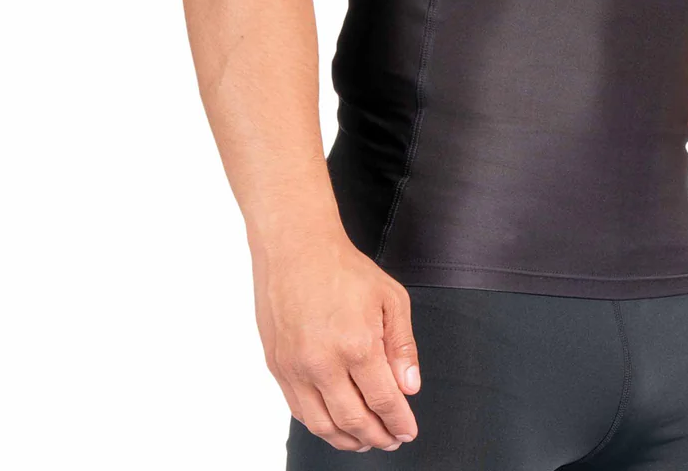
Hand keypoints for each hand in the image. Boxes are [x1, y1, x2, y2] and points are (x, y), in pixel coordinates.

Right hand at [254, 233, 420, 451]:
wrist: (295, 248)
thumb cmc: (343, 268)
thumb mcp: (390, 298)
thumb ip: (402, 346)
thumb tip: (410, 387)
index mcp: (357, 345)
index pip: (383, 401)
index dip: (399, 422)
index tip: (408, 431)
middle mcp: (323, 363)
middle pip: (354, 421)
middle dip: (377, 436)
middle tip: (391, 439)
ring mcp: (296, 368)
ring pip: (322, 425)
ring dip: (347, 440)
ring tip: (365, 440)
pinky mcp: (277, 366)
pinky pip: (299, 410)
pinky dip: (320, 425)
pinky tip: (335, 422)